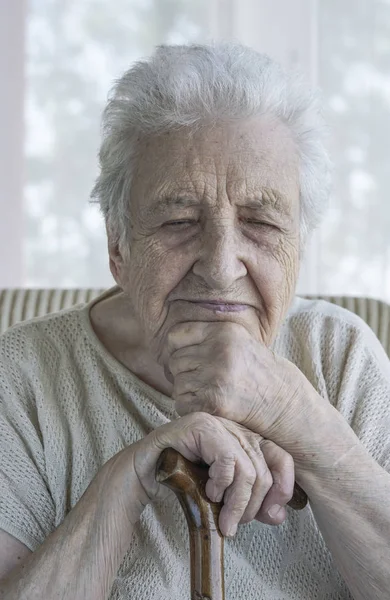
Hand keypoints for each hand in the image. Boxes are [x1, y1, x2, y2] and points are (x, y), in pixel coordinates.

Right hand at [128, 412, 294, 536]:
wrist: (147, 471)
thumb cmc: (185, 480)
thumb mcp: (224, 495)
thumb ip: (250, 503)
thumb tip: (278, 516)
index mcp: (246, 439)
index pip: (282, 458)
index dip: (283, 487)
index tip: (271, 515)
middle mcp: (236, 427)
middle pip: (264, 469)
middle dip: (252, 506)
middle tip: (235, 524)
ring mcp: (219, 423)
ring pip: (247, 468)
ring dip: (237, 503)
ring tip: (223, 519)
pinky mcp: (203, 426)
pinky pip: (227, 460)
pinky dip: (220, 485)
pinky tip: (208, 492)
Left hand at [162, 321, 327, 454]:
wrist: (282, 400)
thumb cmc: (254, 370)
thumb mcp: (236, 340)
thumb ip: (206, 336)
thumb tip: (167, 343)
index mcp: (223, 331)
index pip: (175, 336)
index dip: (175, 350)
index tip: (185, 360)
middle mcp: (219, 350)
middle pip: (174, 361)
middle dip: (183, 373)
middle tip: (201, 381)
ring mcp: (217, 376)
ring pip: (177, 384)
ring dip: (187, 392)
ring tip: (208, 392)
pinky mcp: (214, 401)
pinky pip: (182, 403)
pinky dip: (190, 408)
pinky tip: (208, 405)